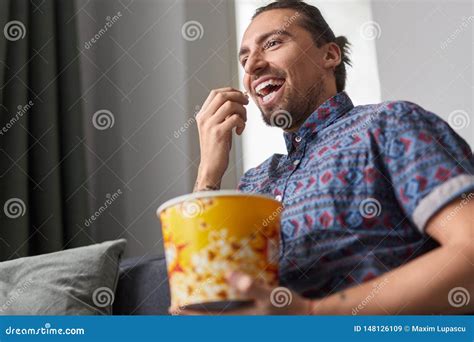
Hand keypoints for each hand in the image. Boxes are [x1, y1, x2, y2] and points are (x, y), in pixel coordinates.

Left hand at [169, 271, 311, 314]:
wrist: (308, 320)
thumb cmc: (290, 309)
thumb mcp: (270, 295)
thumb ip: (250, 286)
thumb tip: (230, 276)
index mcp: (240, 322)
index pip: (206, 320)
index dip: (188, 314)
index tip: (173, 307)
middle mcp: (240, 325)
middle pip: (209, 322)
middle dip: (192, 315)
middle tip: (178, 305)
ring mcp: (247, 324)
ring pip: (219, 320)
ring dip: (205, 313)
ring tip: (195, 301)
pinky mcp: (253, 320)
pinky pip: (231, 316)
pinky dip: (220, 309)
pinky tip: (222, 300)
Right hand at [194, 88, 247, 190]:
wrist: (211, 167)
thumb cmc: (217, 148)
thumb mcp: (217, 128)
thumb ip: (224, 115)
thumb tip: (239, 99)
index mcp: (202, 115)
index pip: (215, 93)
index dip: (230, 91)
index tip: (241, 97)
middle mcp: (204, 118)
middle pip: (222, 95)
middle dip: (238, 97)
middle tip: (246, 104)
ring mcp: (210, 125)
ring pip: (230, 105)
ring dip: (242, 111)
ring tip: (243, 121)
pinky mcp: (218, 133)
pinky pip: (235, 118)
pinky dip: (241, 123)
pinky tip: (239, 131)